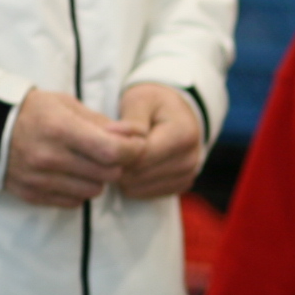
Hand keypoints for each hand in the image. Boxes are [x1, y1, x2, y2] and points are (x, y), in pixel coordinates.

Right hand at [5, 90, 140, 206]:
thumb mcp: (67, 105)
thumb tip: (135, 135)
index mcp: (60, 129)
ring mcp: (39, 179)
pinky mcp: (32, 194)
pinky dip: (79, 191)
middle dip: (117, 164)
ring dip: (98, 179)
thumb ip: (102, 122)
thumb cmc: (34, 111)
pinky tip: (70, 174)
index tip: (134, 145)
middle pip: (107, 174)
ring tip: (87, 163)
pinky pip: (72, 202)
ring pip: (93, 191)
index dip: (132, 150)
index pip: (112, 151)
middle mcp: (49, 157)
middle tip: (109, 152)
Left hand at [114, 82, 203, 199]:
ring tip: (124, 153)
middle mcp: (189, 159)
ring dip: (124, 174)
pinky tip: (134, 163)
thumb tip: (111, 134)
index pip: (140, 156)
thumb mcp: (141, 100)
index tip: (104, 139)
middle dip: (118, 162)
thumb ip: (130, 120)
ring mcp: (187, 175)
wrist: (177, 112)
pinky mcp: (180, 186)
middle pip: (137, 175)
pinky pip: (143, 193)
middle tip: (110, 146)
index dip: (117, 151)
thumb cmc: (156, 103)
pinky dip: (133, 181)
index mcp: (183, 135)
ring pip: (137, 188)